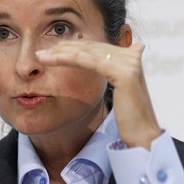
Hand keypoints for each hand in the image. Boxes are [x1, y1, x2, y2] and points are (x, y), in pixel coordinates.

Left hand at [36, 41, 160, 149]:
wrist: (142, 137)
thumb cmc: (128, 121)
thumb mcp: (118, 94)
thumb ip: (114, 77)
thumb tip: (109, 70)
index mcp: (130, 58)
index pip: (95, 47)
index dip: (72, 47)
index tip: (51, 51)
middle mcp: (131, 56)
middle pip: (90, 47)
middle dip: (64, 48)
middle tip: (41, 52)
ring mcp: (129, 63)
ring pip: (87, 52)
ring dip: (61, 53)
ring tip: (41, 56)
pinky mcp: (124, 73)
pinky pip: (89, 62)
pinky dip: (69, 59)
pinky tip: (53, 60)